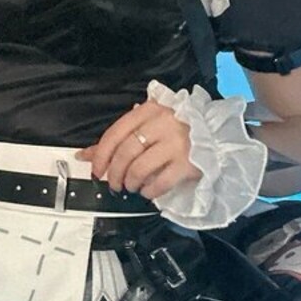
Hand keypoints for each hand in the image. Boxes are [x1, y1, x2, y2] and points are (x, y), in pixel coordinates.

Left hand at [77, 100, 201, 199]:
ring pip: (140, 168)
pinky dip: (149, 191)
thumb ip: (118, 139)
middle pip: (125, 152)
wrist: (215, 135)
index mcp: (150, 110)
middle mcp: (163, 124)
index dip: (100, 155)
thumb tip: (85, 154)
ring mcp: (177, 144)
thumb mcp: (148, 125)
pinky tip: (147, 190)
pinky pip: (160, 182)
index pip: (115, 133)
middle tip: (113, 184)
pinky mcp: (188, 164)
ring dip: (130, 183)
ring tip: (131, 186)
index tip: (95, 170)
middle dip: (114, 173)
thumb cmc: (177, 131)